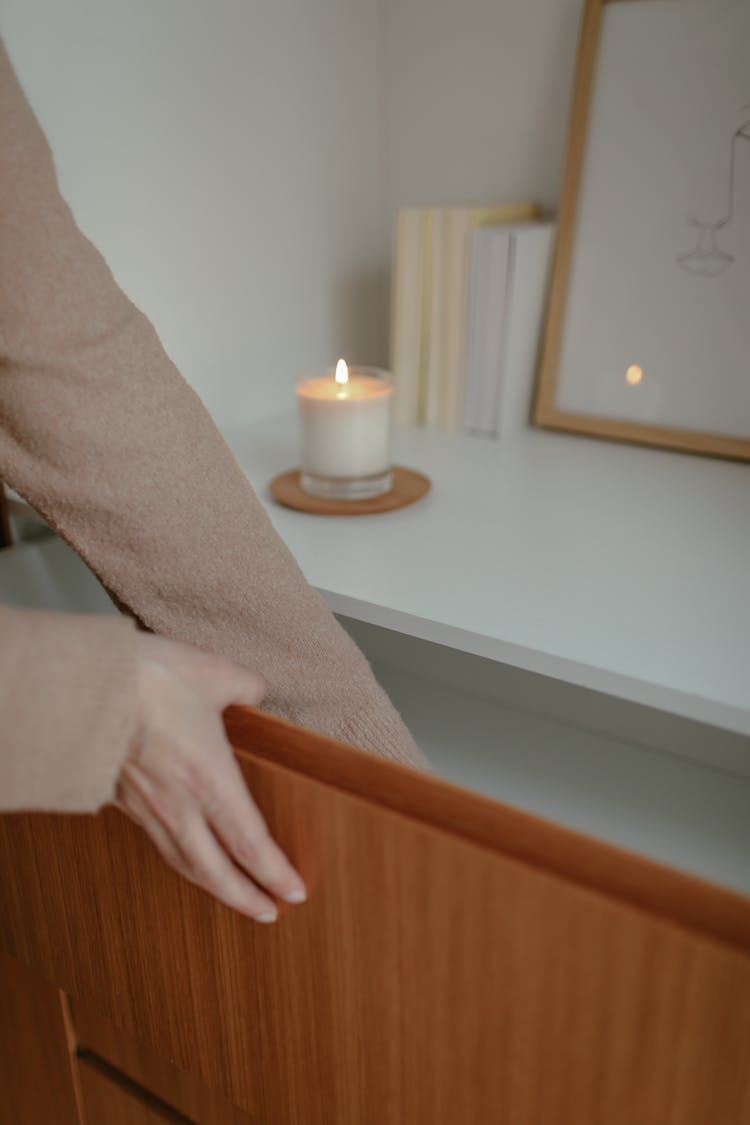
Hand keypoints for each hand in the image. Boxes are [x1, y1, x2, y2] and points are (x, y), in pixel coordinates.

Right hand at [115, 633, 306, 921]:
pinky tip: (183, 855)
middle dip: (245, 898)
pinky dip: (178, 859)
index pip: (249, 842)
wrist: (83, 687)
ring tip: (230, 895)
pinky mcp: (120, 800)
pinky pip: (156, 841)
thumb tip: (256, 691)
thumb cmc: (150, 679)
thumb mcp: (214, 673)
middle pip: (216, 870)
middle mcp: (179, 804)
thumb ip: (244, 687)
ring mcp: (146, 807)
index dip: (274, 871)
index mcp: (210, 778)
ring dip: (212, 886)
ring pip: (183, 862)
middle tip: (268, 913)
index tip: (294, 891)